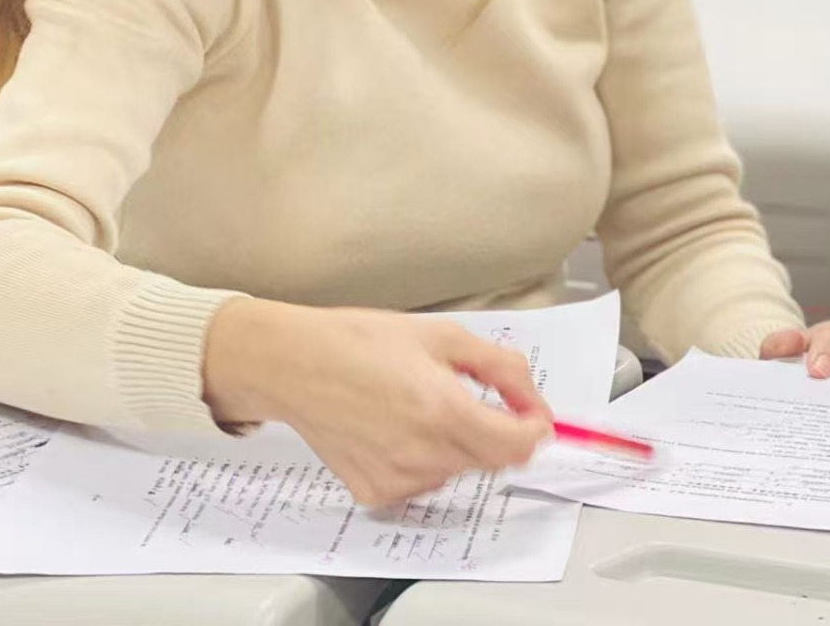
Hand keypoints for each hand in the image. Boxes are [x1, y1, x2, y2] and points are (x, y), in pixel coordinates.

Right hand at [203, 298, 552, 505]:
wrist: (294, 365)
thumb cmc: (360, 343)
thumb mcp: (444, 336)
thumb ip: (502, 368)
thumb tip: (533, 400)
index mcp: (443, 411)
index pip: (518, 446)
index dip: (534, 429)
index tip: (531, 415)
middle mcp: (423, 453)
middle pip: (492, 460)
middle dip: (495, 430)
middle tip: (466, 394)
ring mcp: (397, 479)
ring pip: (459, 471)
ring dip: (459, 444)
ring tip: (419, 405)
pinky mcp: (376, 493)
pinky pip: (425, 483)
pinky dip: (426, 459)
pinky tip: (398, 428)